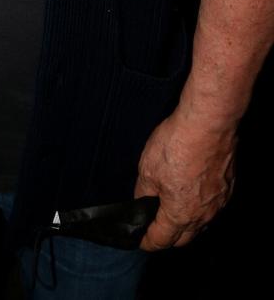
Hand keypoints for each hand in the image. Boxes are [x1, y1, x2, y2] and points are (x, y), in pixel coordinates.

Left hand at [133, 107, 235, 249]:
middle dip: (168, 237)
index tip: (140, 241)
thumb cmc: (176, 146)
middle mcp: (202, 216)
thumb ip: (143, 192)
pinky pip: (212, 207)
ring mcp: (218, 203)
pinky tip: (193, 193)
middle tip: (155, 227)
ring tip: (173, 211)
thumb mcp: (147, 168)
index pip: (161, 240)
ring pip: (200, 224)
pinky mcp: (228, 188)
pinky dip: (200, 207)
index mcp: (179, 215)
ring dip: (186, 223)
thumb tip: (142, 202)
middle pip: (184, 238)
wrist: (209, 125)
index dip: (148, 242)